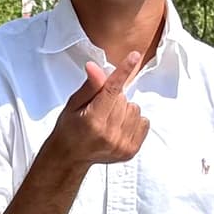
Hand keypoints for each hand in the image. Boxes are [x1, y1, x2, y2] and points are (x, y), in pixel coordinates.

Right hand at [42, 46, 149, 170]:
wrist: (70, 157)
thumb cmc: (70, 127)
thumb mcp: (74, 104)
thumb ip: (90, 86)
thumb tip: (94, 66)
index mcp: (92, 120)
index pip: (111, 90)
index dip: (123, 71)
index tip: (134, 56)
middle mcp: (109, 133)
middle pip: (123, 98)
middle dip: (114, 98)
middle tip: (100, 108)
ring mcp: (121, 144)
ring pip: (135, 109)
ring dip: (124, 110)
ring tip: (109, 119)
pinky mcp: (130, 151)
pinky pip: (144, 122)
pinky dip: (133, 121)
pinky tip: (119, 127)